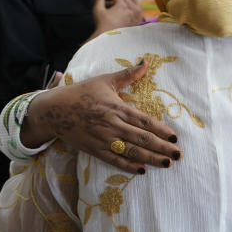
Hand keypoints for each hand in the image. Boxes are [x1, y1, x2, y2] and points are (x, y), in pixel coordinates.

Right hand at [21, 62, 178, 172]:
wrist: (53, 110)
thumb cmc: (81, 93)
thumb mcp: (105, 80)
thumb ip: (128, 74)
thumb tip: (146, 61)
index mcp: (116, 108)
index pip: (144, 121)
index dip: (161, 130)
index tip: (175, 137)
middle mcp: (112, 125)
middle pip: (142, 139)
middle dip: (161, 148)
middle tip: (178, 155)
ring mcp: (103, 139)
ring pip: (131, 151)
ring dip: (150, 159)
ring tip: (167, 164)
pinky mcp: (95, 150)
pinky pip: (114, 160)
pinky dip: (128, 166)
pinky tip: (142, 170)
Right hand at [91, 0, 142, 36]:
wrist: (109, 40)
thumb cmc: (102, 25)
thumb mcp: (98, 11)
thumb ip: (98, 0)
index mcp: (123, 6)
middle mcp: (131, 10)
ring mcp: (136, 16)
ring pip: (135, 3)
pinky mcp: (137, 23)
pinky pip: (139, 11)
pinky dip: (134, 6)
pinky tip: (129, 6)